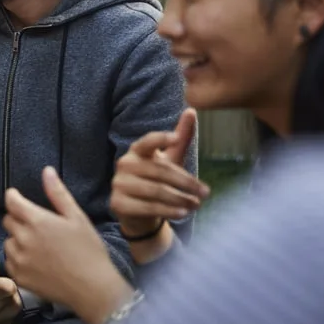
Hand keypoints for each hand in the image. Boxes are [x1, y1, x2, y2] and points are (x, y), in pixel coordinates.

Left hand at [4, 167, 132, 323]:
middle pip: (8, 220)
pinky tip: (37, 261)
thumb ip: (57, 193)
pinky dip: (18, 258)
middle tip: (37, 225)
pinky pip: (9, 261)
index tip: (19, 198)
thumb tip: (46, 170)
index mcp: (37, 221)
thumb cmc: (88, 250)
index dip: (14, 197)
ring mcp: (19, 260)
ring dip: (18, 239)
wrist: (93, 289)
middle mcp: (23, 239)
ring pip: (8, 241)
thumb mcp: (77, 217)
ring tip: (39, 245)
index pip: (11, 201)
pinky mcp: (19, 277)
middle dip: (18, 218)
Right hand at [110, 108, 207, 237]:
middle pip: (160, 171)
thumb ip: (181, 137)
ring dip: (180, 199)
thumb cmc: (157, 181)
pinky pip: (148, 207)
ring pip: (155, 190)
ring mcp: (119, 184)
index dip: (160, 138)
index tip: (176, 138)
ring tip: (197, 204)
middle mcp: (124, 164)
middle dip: (186, 182)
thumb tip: (191, 110)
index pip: (147, 141)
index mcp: (137, 150)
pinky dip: (168, 211)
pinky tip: (182, 213)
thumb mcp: (171, 159)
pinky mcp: (118, 204)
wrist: (139, 213)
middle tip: (206, 192)